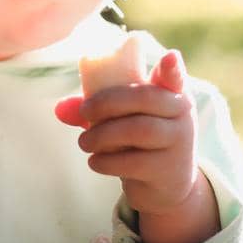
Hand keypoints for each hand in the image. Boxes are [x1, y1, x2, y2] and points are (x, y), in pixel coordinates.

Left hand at [55, 50, 218, 242]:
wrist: (165, 185)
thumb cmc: (141, 142)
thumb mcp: (127, 119)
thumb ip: (97, 108)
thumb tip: (60, 109)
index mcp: (172, 94)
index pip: (175, 76)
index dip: (172, 67)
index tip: (169, 57)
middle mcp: (182, 115)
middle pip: (145, 99)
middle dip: (107, 102)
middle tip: (84, 112)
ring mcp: (179, 143)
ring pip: (138, 130)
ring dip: (101, 135)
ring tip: (84, 142)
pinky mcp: (167, 171)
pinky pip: (132, 162)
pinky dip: (105, 161)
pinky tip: (95, 162)